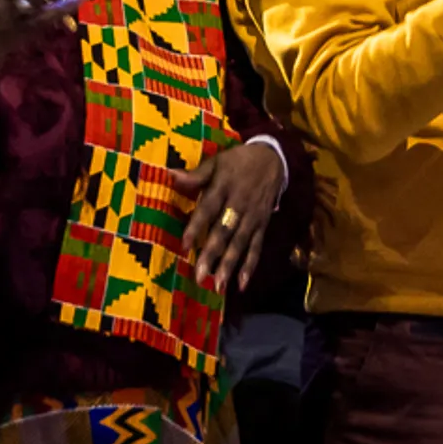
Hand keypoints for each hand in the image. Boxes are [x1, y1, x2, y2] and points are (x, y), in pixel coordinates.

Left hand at [176, 140, 287, 291]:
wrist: (272, 158)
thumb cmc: (237, 161)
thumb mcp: (217, 162)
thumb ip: (196, 174)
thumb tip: (169, 175)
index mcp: (224, 187)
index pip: (208, 209)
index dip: (197, 226)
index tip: (185, 245)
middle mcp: (239, 204)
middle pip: (225, 231)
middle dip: (212, 254)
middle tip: (200, 276)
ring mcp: (252, 216)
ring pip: (240, 243)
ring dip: (230, 265)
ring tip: (219, 286)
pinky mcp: (263, 224)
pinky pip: (256, 246)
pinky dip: (250, 265)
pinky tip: (242, 284)